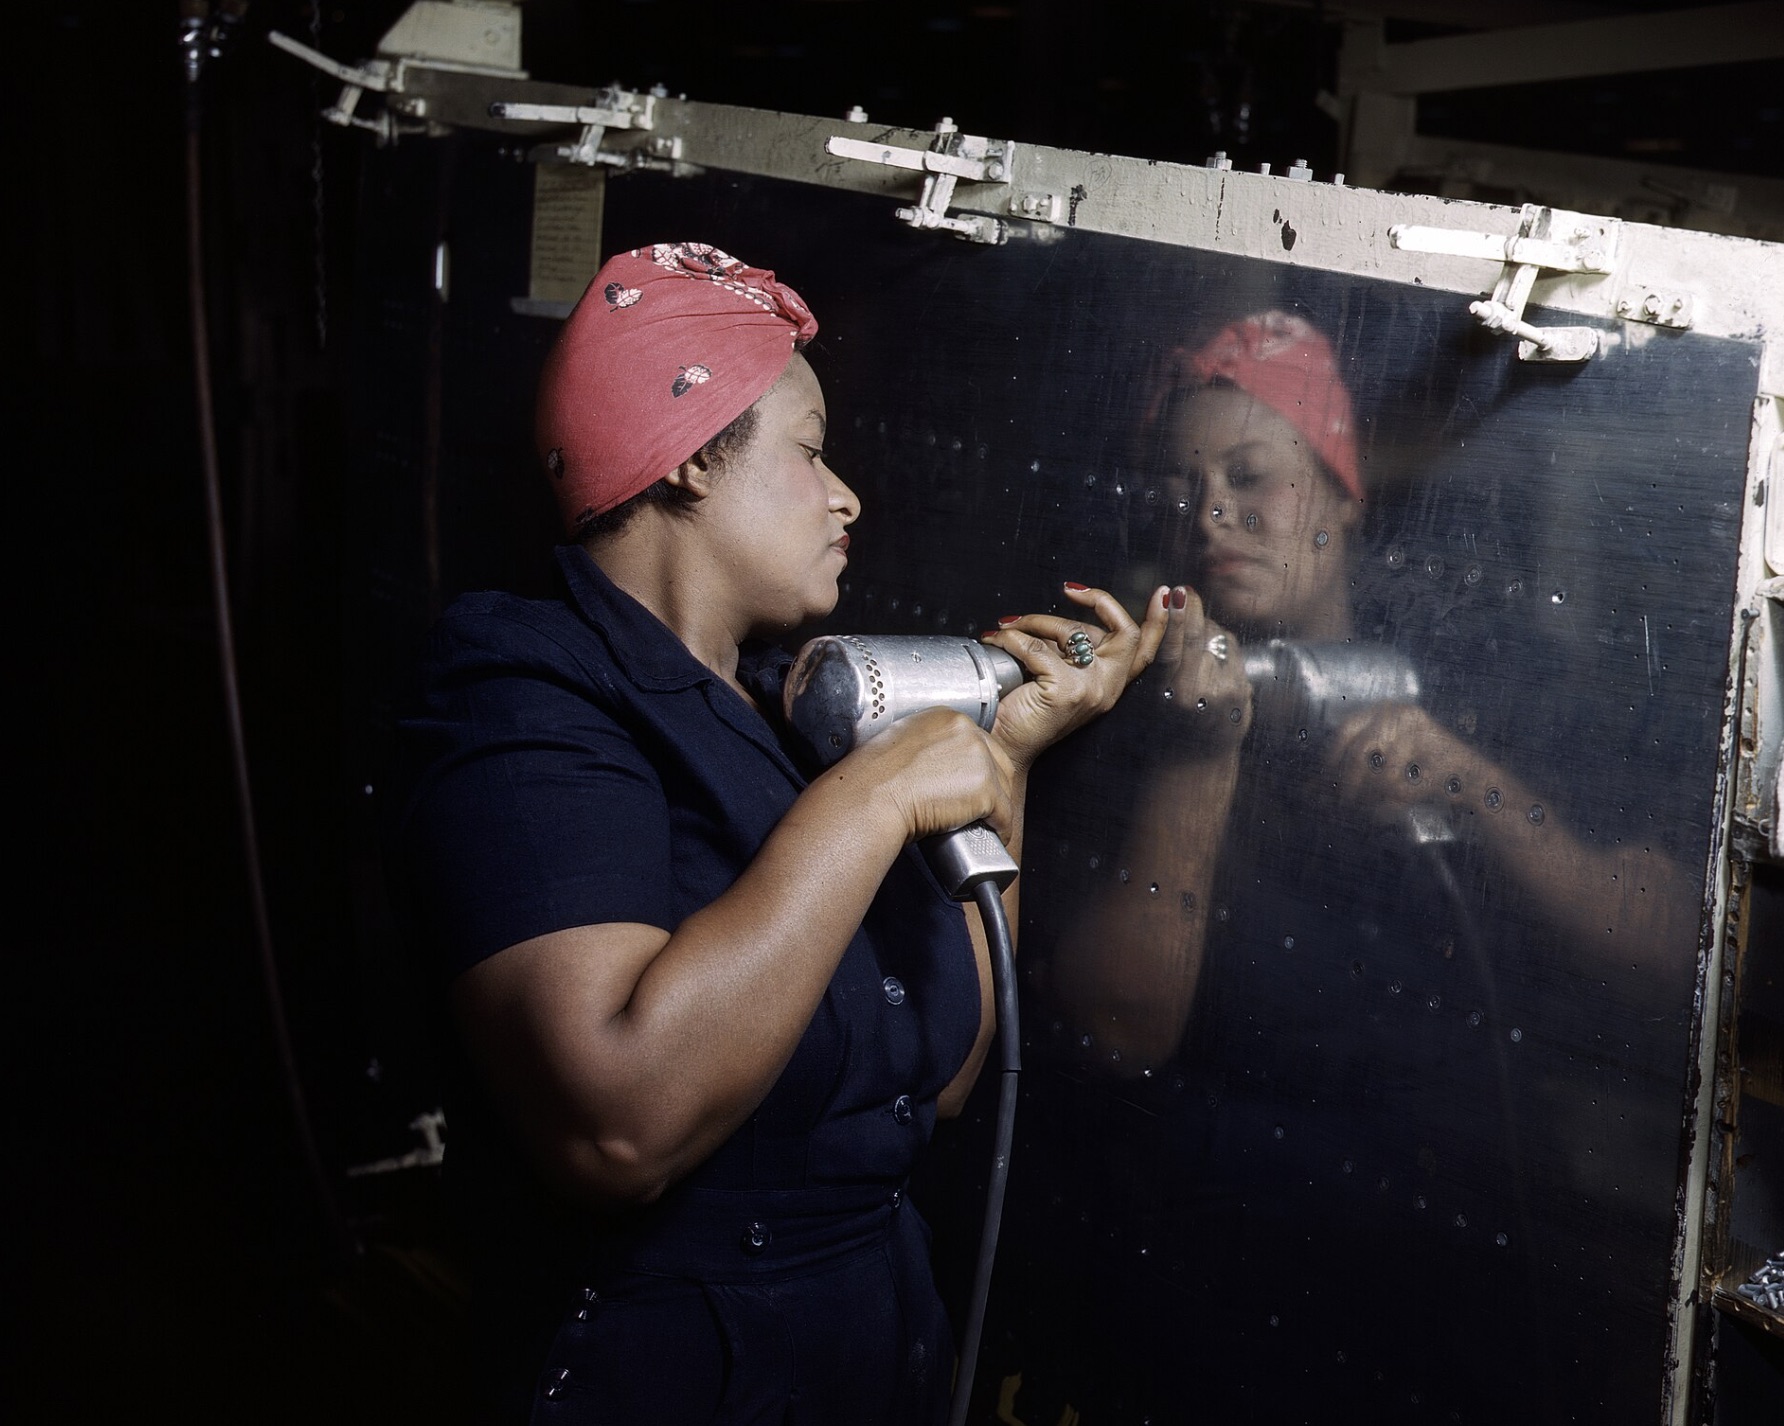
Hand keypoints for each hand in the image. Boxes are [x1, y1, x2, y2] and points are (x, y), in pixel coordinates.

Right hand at [840, 705, 1017, 843]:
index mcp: (946, 717)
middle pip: (998, 761)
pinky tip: (992, 834)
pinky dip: (1001, 827)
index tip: (971, 783)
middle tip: (978, 806)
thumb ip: (925, 745)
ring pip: (1004, 787)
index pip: (978, 742)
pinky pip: (1004, 813)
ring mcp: (980, 759)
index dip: (977, 766)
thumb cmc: (874, 778)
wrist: (871, 797)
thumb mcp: (900, 743)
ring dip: (996, 807)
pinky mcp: (985, 788)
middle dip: (992, 786)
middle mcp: (967, 732)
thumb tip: (935, 765)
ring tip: (982, 822)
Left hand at [978, 582, 1167, 771]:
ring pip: (1072, 630)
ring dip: (1035, 619)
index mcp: (1110, 685)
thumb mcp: (1058, 675)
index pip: (1145, 650)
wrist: (1002, 747)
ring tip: (1010, 626)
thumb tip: (1061, 618)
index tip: (1161, 593)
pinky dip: (1010, 637)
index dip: (1159, 620)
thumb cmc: (1024, 713)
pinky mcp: (1064, 691)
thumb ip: (1070, 650)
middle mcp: (1107, 688)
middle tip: (1070, 590)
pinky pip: (1035, 646)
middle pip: (1126, 632)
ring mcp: (1090, 689)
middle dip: (1100, 601)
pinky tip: (997, 639)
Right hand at [1150, 584, 1252, 751]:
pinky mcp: (1242, 691)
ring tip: (1192, 644)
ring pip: (1215, 638)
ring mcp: (1224, 692)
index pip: (1170, 648)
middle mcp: (1196, 693)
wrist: (1196, 760)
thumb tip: (1169, 608)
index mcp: (1167, 693)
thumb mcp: (1152, 693)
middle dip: (1190, 608)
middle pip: (1196, 635)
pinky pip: (1231, 650)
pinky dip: (1220, 646)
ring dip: (1205, 629)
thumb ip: (1158, 658)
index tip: (1169, 592)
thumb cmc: (1166, 722)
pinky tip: (1211, 660)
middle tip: (1183, 590)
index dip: (1171, 617)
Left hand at [1325, 703, 1491, 828]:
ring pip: (1381, 773)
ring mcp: (1423, 730)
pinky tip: (1399, 805)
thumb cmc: (1418, 777)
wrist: (1473, 784)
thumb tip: (1306, 793)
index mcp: (1381, 710)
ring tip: (1373, 810)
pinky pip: (1407, 785)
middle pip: (1358, 752)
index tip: (1320, 788)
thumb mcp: (1375, 771)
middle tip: (1343, 807)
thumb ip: (1343, 777)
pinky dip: (1397, 802)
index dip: (1329, 762)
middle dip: (1347, 785)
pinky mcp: (1442, 754)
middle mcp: (1400, 712)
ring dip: (1373, 798)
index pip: (1343, 733)